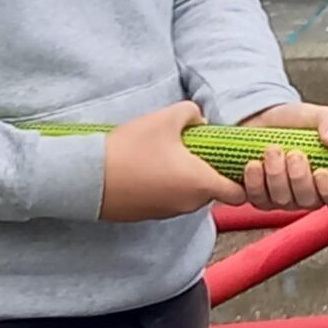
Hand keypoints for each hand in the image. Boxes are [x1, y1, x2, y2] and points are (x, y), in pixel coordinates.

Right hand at [100, 101, 244, 222]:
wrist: (85, 178)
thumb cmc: (129, 149)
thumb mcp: (165, 119)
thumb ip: (192, 113)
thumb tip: (201, 120)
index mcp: (201, 184)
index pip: (240, 193)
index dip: (241, 178)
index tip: (231, 160)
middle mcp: (189, 204)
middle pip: (214, 192)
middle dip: (209, 172)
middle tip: (196, 149)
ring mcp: (168, 212)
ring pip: (190, 196)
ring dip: (187, 179)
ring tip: (168, 155)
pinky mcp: (148, 215)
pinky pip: (169, 200)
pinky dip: (167, 186)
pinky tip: (150, 167)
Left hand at [236, 102, 327, 210]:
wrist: (263, 119)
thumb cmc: (296, 123)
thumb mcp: (320, 116)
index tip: (321, 172)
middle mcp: (307, 195)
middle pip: (307, 201)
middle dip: (299, 178)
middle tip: (294, 154)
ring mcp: (281, 199)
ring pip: (280, 200)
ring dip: (275, 175)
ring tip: (271, 150)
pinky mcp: (257, 198)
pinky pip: (254, 199)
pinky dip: (253, 182)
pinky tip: (254, 164)